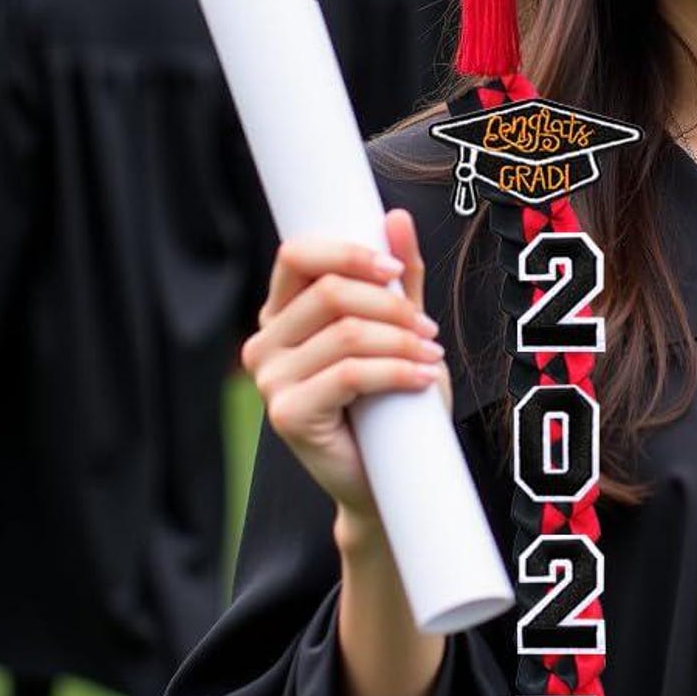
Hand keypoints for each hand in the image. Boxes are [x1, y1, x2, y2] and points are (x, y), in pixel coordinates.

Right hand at [240, 209, 448, 522]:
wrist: (389, 478)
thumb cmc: (390, 403)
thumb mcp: (399, 329)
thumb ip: (398, 278)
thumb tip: (395, 217)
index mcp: (283, 312)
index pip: (297, 254)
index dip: (347, 251)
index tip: (393, 270)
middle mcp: (265, 341)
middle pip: (330, 292)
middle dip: (391, 305)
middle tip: (428, 330)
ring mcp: (270, 379)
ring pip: (347, 334)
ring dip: (403, 341)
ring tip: (431, 357)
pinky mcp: (287, 414)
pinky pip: (350, 374)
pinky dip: (397, 371)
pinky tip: (423, 379)